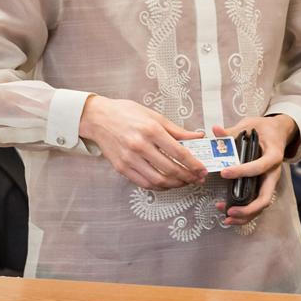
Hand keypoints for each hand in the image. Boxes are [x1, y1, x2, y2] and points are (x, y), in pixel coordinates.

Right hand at [79, 95, 208, 190]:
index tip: (202, 170)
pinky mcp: (121, 168)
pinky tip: (167, 183)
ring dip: (175, 184)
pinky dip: (159, 186)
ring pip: (159, 180)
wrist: (98, 118)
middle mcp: (140, 146)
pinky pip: (144, 183)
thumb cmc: (126, 113)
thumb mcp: (154, 116)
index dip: (194, 164)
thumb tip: (197, 137)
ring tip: (184, 182)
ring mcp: (130, 159)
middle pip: (171, 169)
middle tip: (197, 179)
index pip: (179, 153)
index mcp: (151, 130)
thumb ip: (176, 130)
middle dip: (189, 177)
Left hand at [214, 114, 299, 225]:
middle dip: (248, 207)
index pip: (260, 166)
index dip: (242, 171)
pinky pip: (256, 204)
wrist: (277, 132)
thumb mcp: (249, 125)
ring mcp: (269, 182)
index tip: (224, 172)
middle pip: (265, 196)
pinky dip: (245, 213)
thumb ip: (232, 131)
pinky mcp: (263, 187)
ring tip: (226, 218)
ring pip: (261, 205)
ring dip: (245, 215)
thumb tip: (215, 130)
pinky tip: (229, 215)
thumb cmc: (264, 129)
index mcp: (273, 155)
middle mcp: (274, 172)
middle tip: (229, 210)